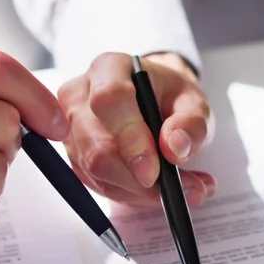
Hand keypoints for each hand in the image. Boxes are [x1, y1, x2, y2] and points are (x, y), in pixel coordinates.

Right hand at [59, 52, 215, 208]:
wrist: (151, 100)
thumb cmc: (168, 96)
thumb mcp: (193, 101)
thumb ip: (190, 123)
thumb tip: (174, 148)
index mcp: (109, 68)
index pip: (110, 101)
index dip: (130, 140)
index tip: (153, 172)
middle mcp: (80, 95)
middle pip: (97, 147)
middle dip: (137, 180)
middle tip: (180, 189)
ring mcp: (70, 127)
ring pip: (96, 172)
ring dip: (140, 192)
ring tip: (180, 189)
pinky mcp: (74, 155)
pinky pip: (97, 184)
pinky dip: (131, 195)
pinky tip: (156, 189)